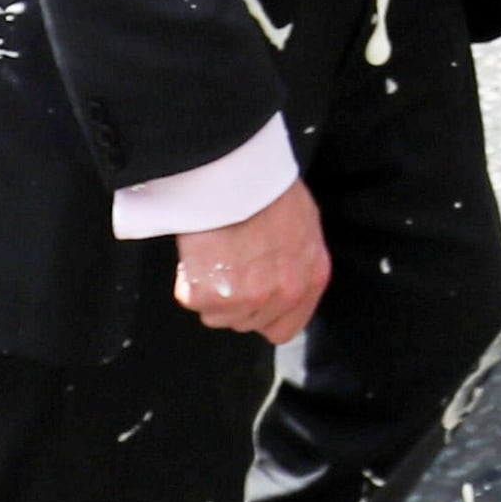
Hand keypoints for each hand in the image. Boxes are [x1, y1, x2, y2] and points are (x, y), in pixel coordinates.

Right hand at [172, 177, 329, 343]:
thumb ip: (296, 260)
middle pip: (247, 322)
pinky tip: (200, 252)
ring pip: (217, 315)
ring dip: (210, 290)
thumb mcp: (303, 223)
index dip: (262, 315)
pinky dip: (188, 279)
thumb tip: (280, 272)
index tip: (249, 299)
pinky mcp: (211, 294)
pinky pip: (191, 298)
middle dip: (234, 299)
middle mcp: (284, 293)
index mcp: (311, 277)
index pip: (284, 328)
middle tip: (228, 263)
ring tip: (215, 253)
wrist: (236, 173)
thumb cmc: (266, 187)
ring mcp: (248, 297)